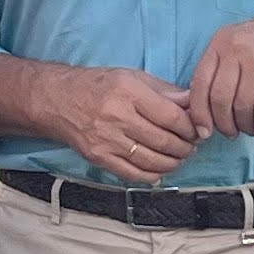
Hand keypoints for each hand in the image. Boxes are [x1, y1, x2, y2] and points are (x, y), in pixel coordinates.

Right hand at [52, 67, 203, 184]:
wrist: (57, 100)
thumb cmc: (98, 85)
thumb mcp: (132, 77)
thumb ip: (164, 90)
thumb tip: (192, 102)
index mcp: (129, 92)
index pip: (171, 116)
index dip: (190, 127)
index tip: (196, 130)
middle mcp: (117, 116)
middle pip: (164, 141)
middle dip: (185, 147)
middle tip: (191, 146)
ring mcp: (107, 140)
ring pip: (152, 161)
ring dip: (173, 163)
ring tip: (179, 157)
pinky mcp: (99, 157)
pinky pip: (133, 174)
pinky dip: (152, 176)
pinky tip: (160, 170)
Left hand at [184, 0, 253, 139]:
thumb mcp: (241, 42)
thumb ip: (222, 67)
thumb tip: (205, 108)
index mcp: (221, 41)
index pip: (199, 82)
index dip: (198, 112)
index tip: (203, 130)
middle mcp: (236, 48)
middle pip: (219, 98)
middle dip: (223, 123)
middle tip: (231, 133)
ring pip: (241, 106)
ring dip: (245, 125)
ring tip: (250, 128)